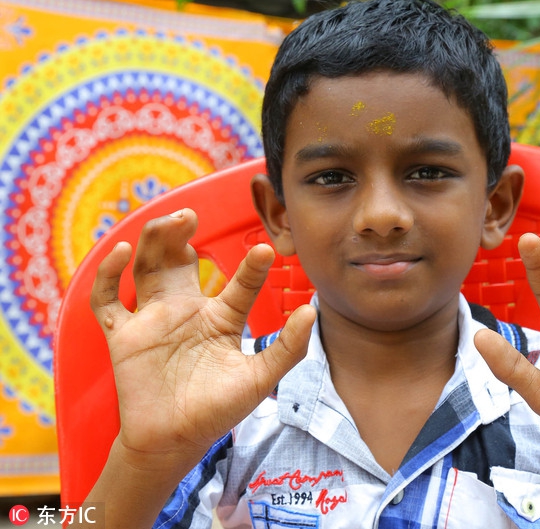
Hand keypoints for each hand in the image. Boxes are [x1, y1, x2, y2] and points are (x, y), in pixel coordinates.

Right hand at [90, 209, 314, 466]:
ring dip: (153, 241)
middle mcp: (185, 311)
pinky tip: (121, 254)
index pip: (236, 284)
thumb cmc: (216, 412)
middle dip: (181, 235)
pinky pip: (107, 301)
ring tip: (168, 222)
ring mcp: (153, 321)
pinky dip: (107, 276)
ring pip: (147, 268)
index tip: (265, 251)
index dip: (250, 268)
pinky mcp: (123, 336)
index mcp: (220, 318)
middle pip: (179, 261)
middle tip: (191, 215)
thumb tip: (312, 310)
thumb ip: (287, 347)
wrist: (173, 444)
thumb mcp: (259, 378)